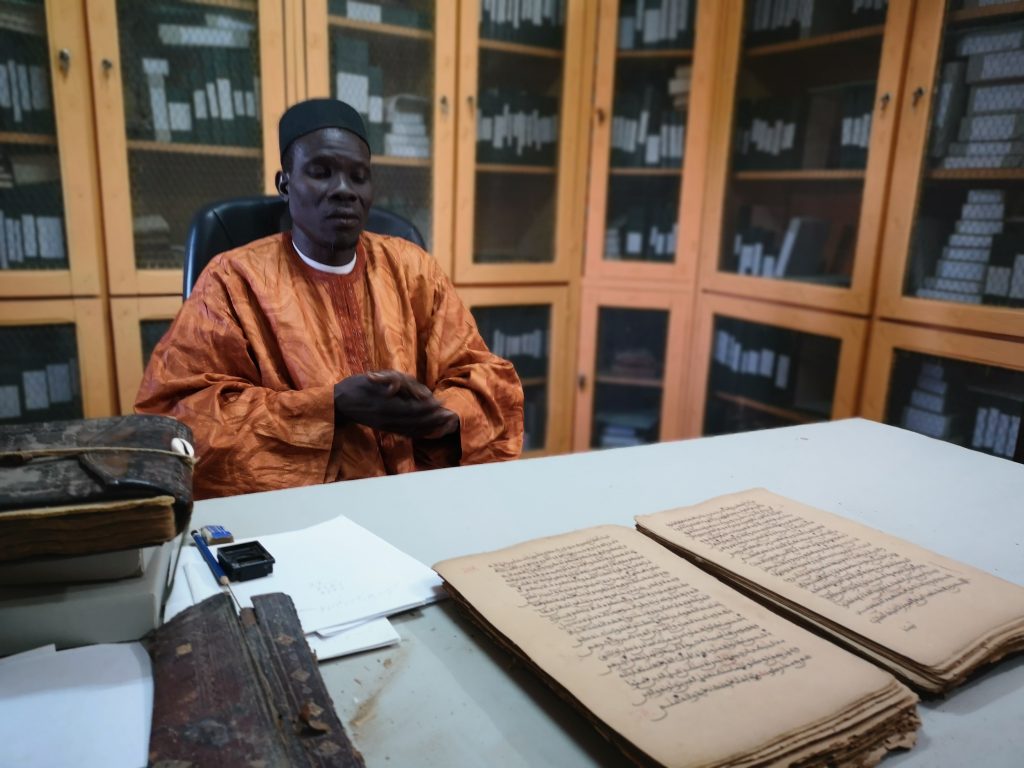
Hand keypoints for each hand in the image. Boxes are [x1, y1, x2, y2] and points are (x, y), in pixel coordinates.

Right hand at [334, 370, 458, 438]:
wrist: (339, 403)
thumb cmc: (357, 386)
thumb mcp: (375, 378)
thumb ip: (394, 382)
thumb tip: (408, 389)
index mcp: (385, 404)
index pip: (413, 409)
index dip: (428, 407)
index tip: (441, 403)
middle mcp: (387, 418)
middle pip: (416, 422)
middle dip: (433, 419)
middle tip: (448, 415)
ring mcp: (386, 426)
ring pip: (413, 429)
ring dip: (430, 427)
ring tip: (444, 424)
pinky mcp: (385, 429)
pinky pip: (406, 433)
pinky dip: (420, 433)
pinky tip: (430, 431)